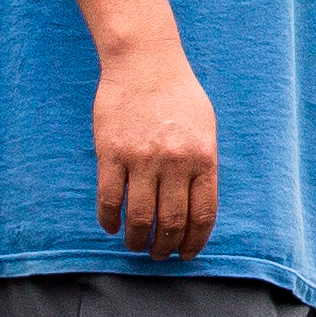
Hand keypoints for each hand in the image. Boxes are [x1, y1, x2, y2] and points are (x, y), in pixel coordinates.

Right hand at [93, 38, 219, 258]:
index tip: (187, 253)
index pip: (202, 215)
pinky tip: (111, 226)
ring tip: (135, 245)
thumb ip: (203, 166)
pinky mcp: (111, 153)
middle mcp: (175, 162)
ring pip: (140, 217)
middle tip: (158, 255)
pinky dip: (109, 220)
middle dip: (165, 248)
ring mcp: (141, 158)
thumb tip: (197, 207)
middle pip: (171, 222)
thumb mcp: (205, 128)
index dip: (194, 241)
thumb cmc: (178, 94)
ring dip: (137, 240)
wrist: (144, 61)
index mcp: (203, 158)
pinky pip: (110, 199)